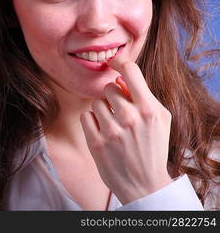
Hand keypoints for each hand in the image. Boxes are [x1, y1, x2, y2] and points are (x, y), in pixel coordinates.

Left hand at [80, 56, 172, 204]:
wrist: (144, 184)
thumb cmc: (153, 148)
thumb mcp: (160, 120)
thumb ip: (144, 96)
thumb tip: (120, 78)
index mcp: (149, 110)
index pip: (130, 72)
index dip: (120, 62)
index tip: (114, 62)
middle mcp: (130, 118)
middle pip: (108, 88)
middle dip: (112, 97)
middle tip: (120, 111)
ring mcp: (112, 131)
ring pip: (96, 102)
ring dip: (102, 110)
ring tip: (113, 125)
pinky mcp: (96, 142)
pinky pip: (86, 116)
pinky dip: (92, 122)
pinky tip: (103, 132)